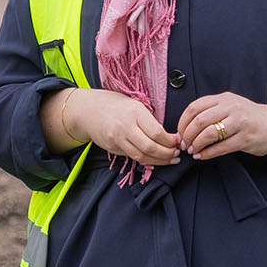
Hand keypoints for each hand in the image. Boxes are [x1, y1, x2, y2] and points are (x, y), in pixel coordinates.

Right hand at [46, 86, 178, 164]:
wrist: (88, 111)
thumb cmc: (115, 105)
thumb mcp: (135, 105)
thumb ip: (150, 120)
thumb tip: (169, 136)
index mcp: (135, 112)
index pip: (157, 132)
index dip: (170, 141)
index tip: (177, 142)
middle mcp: (125, 127)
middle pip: (150, 147)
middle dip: (167, 154)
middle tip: (177, 155)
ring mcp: (118, 139)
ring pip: (142, 156)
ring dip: (159, 161)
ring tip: (169, 160)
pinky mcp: (113, 148)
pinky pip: (133, 157)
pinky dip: (146, 160)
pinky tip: (155, 159)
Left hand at [175, 92, 266, 159]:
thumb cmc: (249, 117)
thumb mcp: (231, 107)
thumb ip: (211, 112)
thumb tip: (186, 127)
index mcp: (224, 99)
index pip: (195, 107)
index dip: (182, 122)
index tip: (179, 133)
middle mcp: (231, 108)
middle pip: (199, 121)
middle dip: (187, 135)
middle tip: (184, 145)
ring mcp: (240, 123)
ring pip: (209, 133)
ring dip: (196, 145)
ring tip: (193, 151)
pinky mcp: (246, 139)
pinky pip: (221, 147)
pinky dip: (208, 153)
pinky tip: (202, 156)